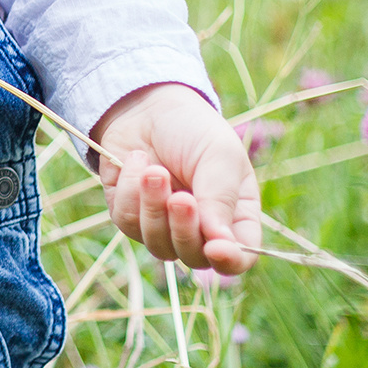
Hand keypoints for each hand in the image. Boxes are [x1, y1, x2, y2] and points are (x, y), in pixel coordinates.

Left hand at [92, 83, 261, 273]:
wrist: (147, 106)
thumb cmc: (193, 130)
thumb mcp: (219, 156)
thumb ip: (220, 199)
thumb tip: (221, 244)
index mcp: (235, 217)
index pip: (239, 258)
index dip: (230, 261)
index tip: (216, 247)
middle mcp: (201, 228)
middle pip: (194, 257)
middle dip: (183, 229)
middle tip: (180, 197)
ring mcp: (163, 225)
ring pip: (158, 245)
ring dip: (153, 207)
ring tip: (154, 170)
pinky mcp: (130, 215)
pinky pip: (127, 222)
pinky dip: (130, 193)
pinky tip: (137, 162)